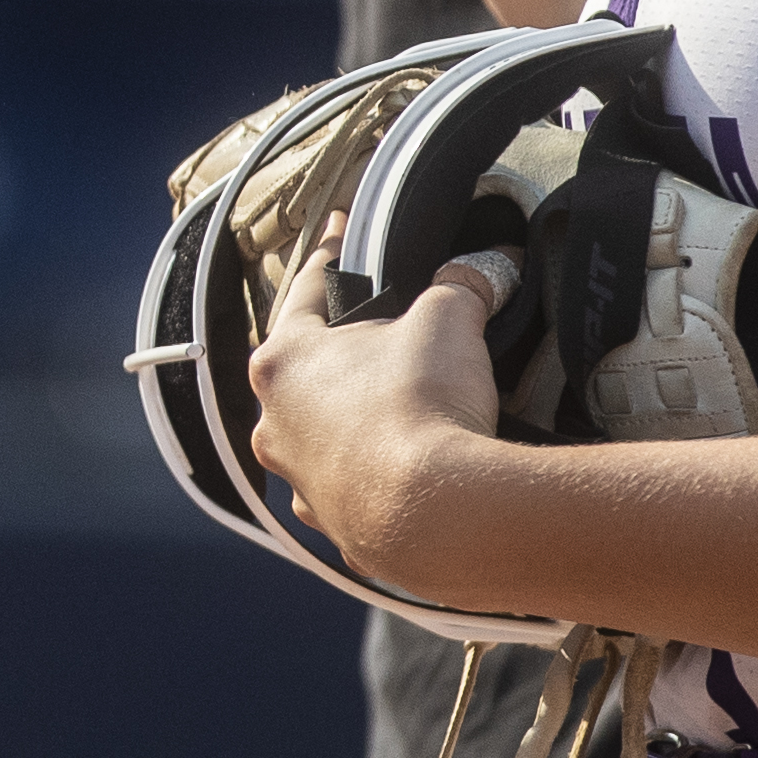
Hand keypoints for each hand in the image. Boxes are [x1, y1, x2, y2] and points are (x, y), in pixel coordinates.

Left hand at [249, 238, 506, 578]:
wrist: (440, 515)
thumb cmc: (423, 406)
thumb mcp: (447, 324)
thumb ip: (459, 288)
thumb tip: (483, 267)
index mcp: (284, 360)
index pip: (307, 288)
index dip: (330, 256)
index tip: (338, 231)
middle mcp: (274, 422)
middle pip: (304, 371)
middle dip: (338, 353)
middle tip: (375, 337)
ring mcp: (298, 480)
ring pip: (316, 438)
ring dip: (346, 425)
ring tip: (391, 414)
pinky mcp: (333, 527)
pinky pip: (345, 494)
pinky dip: (367, 481)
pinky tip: (396, 475)